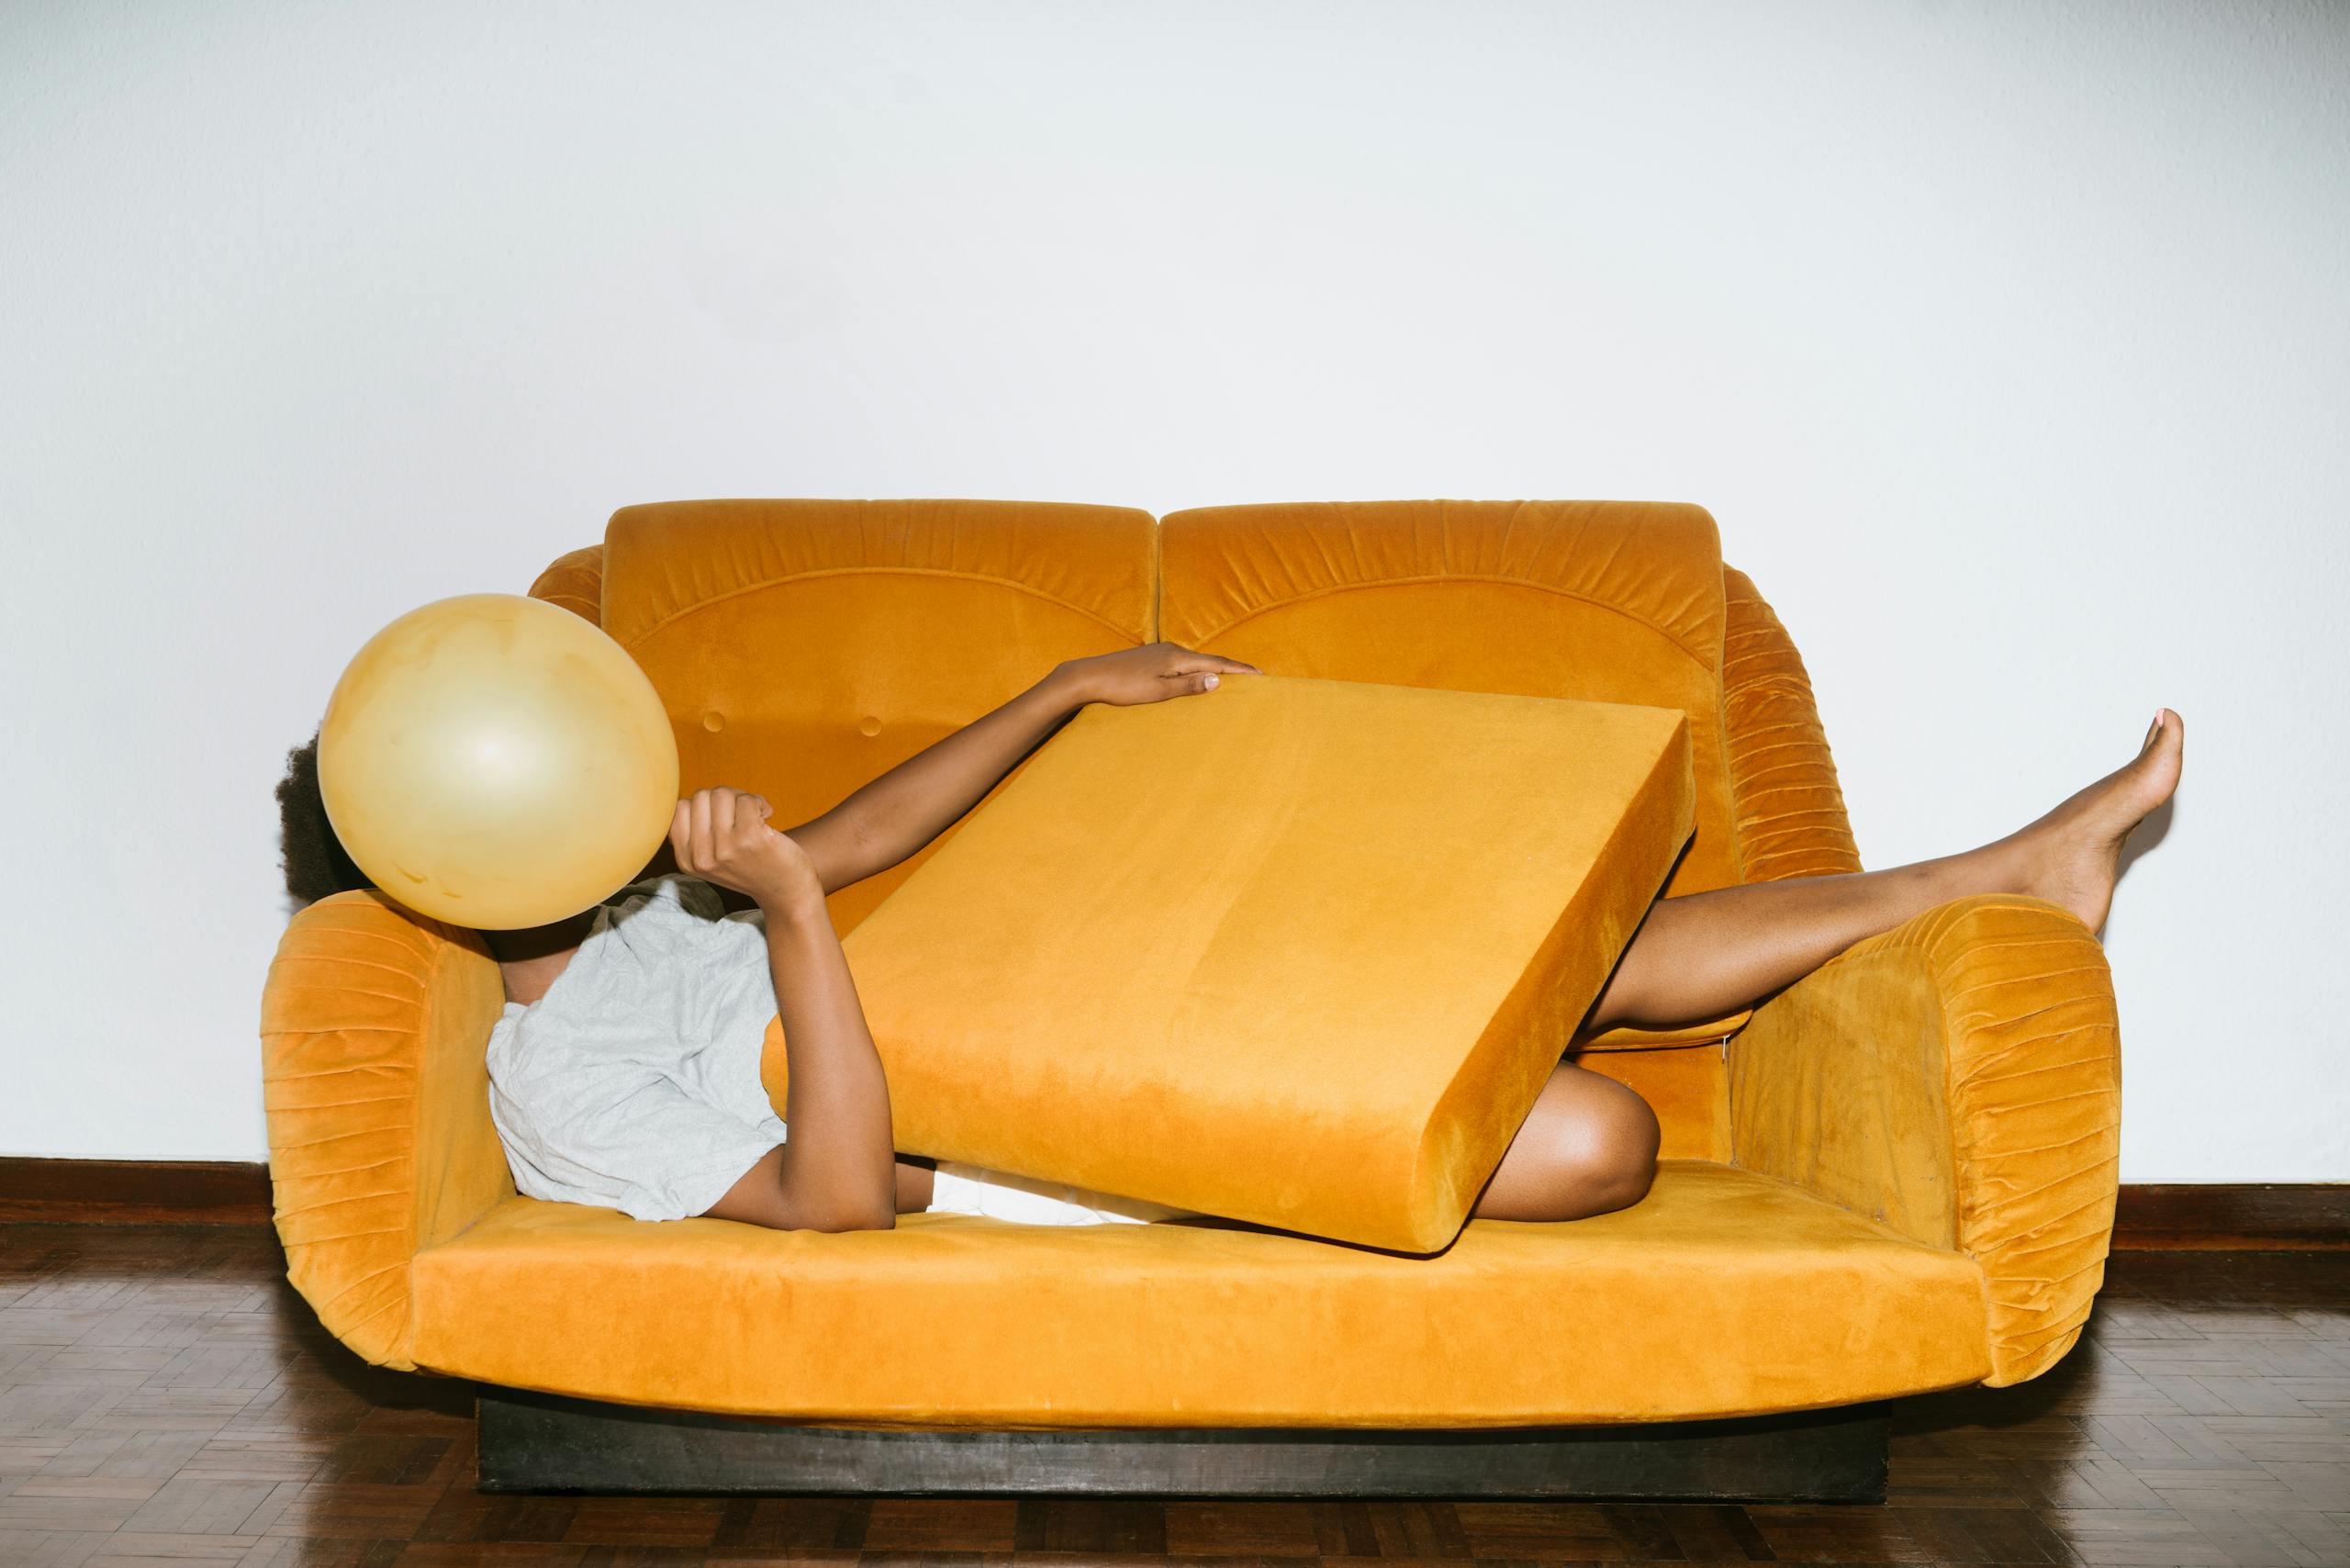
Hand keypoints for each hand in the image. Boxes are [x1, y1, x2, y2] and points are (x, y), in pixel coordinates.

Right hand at [669, 787, 822, 912]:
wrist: (787, 893)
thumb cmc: (752, 868)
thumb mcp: (712, 860)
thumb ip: (697, 835)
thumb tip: (692, 799)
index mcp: (687, 861)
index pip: (679, 809)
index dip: (703, 804)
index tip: (722, 817)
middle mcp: (701, 857)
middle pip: (700, 797)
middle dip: (724, 797)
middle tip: (742, 813)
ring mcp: (724, 848)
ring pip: (721, 794)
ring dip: (742, 797)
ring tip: (755, 813)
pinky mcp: (750, 838)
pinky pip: (746, 799)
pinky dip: (759, 801)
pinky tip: (767, 814)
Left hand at [1059, 643, 1261, 706]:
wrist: (1090, 676)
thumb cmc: (1123, 687)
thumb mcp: (1157, 691)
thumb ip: (1188, 686)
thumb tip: (1217, 680)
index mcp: (1177, 658)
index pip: (1217, 664)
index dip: (1240, 670)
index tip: (1261, 674)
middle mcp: (1172, 650)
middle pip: (1209, 659)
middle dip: (1231, 668)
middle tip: (1253, 676)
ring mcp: (1160, 652)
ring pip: (1194, 660)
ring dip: (1213, 668)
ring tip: (1230, 678)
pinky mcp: (1151, 657)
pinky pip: (1181, 663)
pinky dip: (1196, 669)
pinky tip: (1196, 676)